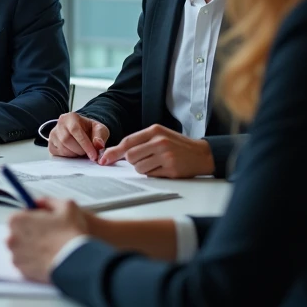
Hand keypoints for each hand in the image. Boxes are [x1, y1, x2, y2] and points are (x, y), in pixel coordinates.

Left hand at [6, 199, 92, 282]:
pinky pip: (26, 263)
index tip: (43, 222)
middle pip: (20, 232)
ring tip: (51, 248)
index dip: (34, 218)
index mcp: (17, 220)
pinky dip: (34, 261)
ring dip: (33, 247)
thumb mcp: (67, 206)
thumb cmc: (70, 235)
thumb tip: (42, 202)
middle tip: (50, 235)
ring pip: (23, 248)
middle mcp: (11, 238)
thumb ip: (50, 201)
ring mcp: (16, 255)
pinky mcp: (22, 271)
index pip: (21, 215)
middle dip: (32, 233)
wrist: (76, 262)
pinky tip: (49, 258)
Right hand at [46, 113, 108, 161]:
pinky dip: (67, 156)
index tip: (94, 156)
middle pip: (66, 140)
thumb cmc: (89, 129)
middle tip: (87, 152)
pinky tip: (73, 152)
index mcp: (71, 117)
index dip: (85, 145)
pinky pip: (58, 153)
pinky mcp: (51, 144)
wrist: (83, 131)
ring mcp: (53, 134)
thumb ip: (100, 136)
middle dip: (80, 150)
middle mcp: (60, 124)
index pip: (75, 130)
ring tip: (81, 151)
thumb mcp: (99, 129)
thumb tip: (98, 145)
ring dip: (74, 154)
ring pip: (62, 148)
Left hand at [100, 125, 214, 177]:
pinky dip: (153, 173)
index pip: (127, 141)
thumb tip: (114, 152)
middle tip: (145, 158)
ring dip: (143, 168)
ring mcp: (166, 156)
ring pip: (139, 168)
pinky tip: (163, 168)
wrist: (202, 154)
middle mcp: (160, 142)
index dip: (114, 152)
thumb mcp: (159, 136)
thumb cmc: (177, 145)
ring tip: (156, 163)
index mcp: (155, 131)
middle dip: (132, 161)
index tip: (104, 159)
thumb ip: (139, 141)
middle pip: (130, 156)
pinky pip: (151, 175)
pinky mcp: (171, 169)